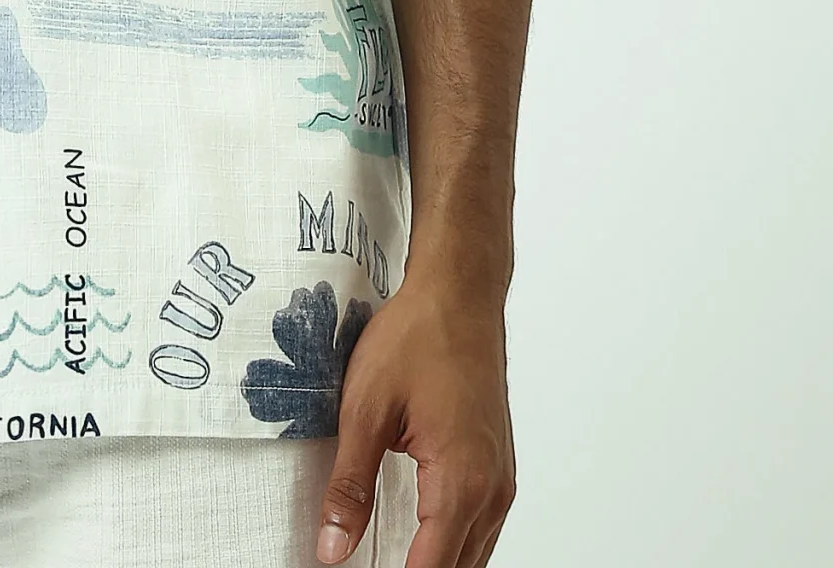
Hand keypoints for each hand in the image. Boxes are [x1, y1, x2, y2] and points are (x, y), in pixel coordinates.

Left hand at [315, 271, 515, 567]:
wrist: (460, 292)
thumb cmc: (418, 336)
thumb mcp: (365, 409)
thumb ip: (349, 486)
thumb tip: (332, 549)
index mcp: (459, 482)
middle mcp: (491, 491)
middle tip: (364, 565)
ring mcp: (500, 481)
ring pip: (473, 557)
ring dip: (435, 565)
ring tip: (385, 561)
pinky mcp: (498, 469)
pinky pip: (480, 531)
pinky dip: (450, 546)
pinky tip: (420, 544)